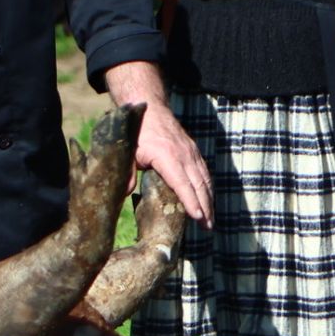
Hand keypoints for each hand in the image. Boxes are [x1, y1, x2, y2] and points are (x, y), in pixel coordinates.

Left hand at [135, 102, 213, 228]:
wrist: (150, 108)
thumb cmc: (137, 133)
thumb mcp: (127, 152)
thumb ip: (126, 173)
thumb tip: (124, 194)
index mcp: (168, 157)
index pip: (182, 183)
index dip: (191, 201)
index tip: (198, 217)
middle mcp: (185, 155)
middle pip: (199, 185)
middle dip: (205, 207)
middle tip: (208, 227)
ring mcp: (192, 153)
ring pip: (205, 179)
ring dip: (209, 200)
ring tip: (211, 219)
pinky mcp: (194, 152)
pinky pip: (204, 173)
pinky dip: (208, 188)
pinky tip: (208, 199)